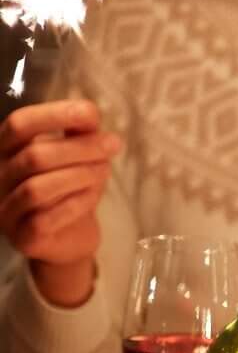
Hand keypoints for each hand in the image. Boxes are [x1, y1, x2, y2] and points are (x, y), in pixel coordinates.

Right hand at [0, 99, 120, 305]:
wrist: (71, 235)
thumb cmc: (72, 186)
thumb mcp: (78, 154)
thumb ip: (79, 133)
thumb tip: (88, 116)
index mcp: (8, 149)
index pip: (19, 125)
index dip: (53, 115)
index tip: (90, 115)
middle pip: (35, 155)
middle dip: (81, 148)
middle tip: (113, 146)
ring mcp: (6, 208)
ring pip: (38, 187)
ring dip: (80, 175)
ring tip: (104, 171)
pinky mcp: (22, 236)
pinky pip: (47, 218)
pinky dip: (76, 204)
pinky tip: (91, 197)